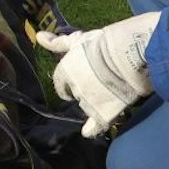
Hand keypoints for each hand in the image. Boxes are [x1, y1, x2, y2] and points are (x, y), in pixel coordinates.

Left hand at [37, 12, 158, 136]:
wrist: (129, 53)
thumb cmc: (105, 43)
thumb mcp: (79, 39)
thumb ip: (59, 43)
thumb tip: (39, 36)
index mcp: (65, 72)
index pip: (60, 83)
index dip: (68, 83)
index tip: (77, 80)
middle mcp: (73, 89)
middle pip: (76, 94)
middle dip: (85, 88)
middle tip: (101, 80)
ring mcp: (88, 103)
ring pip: (87, 106)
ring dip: (95, 102)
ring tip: (111, 90)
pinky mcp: (103, 114)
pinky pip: (94, 127)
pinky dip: (92, 129)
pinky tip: (89, 131)